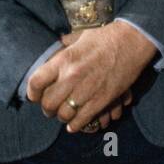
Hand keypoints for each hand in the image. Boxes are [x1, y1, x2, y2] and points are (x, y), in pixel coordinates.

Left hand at [27, 22, 154, 132]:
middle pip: (48, 103)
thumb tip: (54, 48)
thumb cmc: (104, 37)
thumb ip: (64, 46)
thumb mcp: (78, 38)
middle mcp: (72, 76)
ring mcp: (87, 90)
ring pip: (64, 115)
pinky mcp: (101, 100)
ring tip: (63, 114)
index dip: (32, 92)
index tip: (34, 95)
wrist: (131, 42)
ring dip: (61, 117)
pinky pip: (82, 120)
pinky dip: (75, 125)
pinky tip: (73, 124)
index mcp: (64, 59)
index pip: (36, 82)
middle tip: (49, 108)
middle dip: (46, 108)